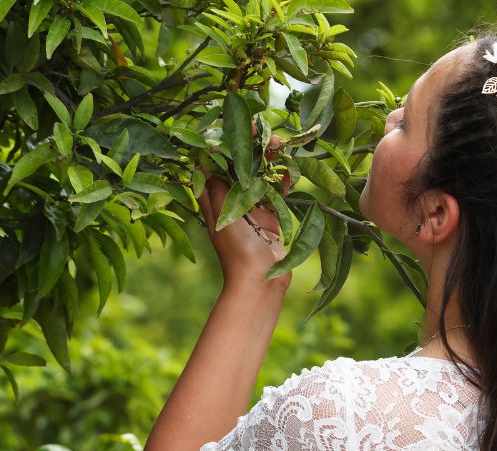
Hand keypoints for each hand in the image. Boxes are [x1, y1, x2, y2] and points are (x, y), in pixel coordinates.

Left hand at [195, 134, 293, 291]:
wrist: (259, 279)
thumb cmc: (236, 248)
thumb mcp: (223, 212)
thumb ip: (218, 184)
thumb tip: (206, 154)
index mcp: (215, 199)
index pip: (217, 163)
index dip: (226, 144)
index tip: (237, 125)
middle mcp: (232, 201)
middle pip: (241, 166)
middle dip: (253, 147)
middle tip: (265, 131)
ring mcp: (252, 208)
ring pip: (261, 176)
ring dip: (270, 159)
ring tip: (280, 143)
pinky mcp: (270, 217)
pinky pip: (277, 193)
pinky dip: (283, 179)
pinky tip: (290, 167)